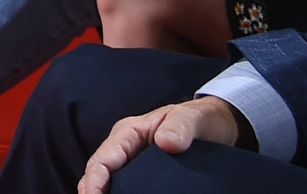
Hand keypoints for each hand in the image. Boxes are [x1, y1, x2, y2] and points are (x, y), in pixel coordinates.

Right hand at [78, 99, 240, 193]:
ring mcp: (133, 161)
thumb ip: (179, 127)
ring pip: (108, 182)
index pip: (102, 160)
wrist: (214, 126)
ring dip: (103, 193)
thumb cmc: (199, 119)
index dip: (94, 182)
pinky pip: (124, 186)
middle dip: (93, 192)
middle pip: (99, 174)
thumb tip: (165, 142)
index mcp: (128, 133)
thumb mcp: (192, 119)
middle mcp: (125, 149)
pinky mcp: (143, 173)